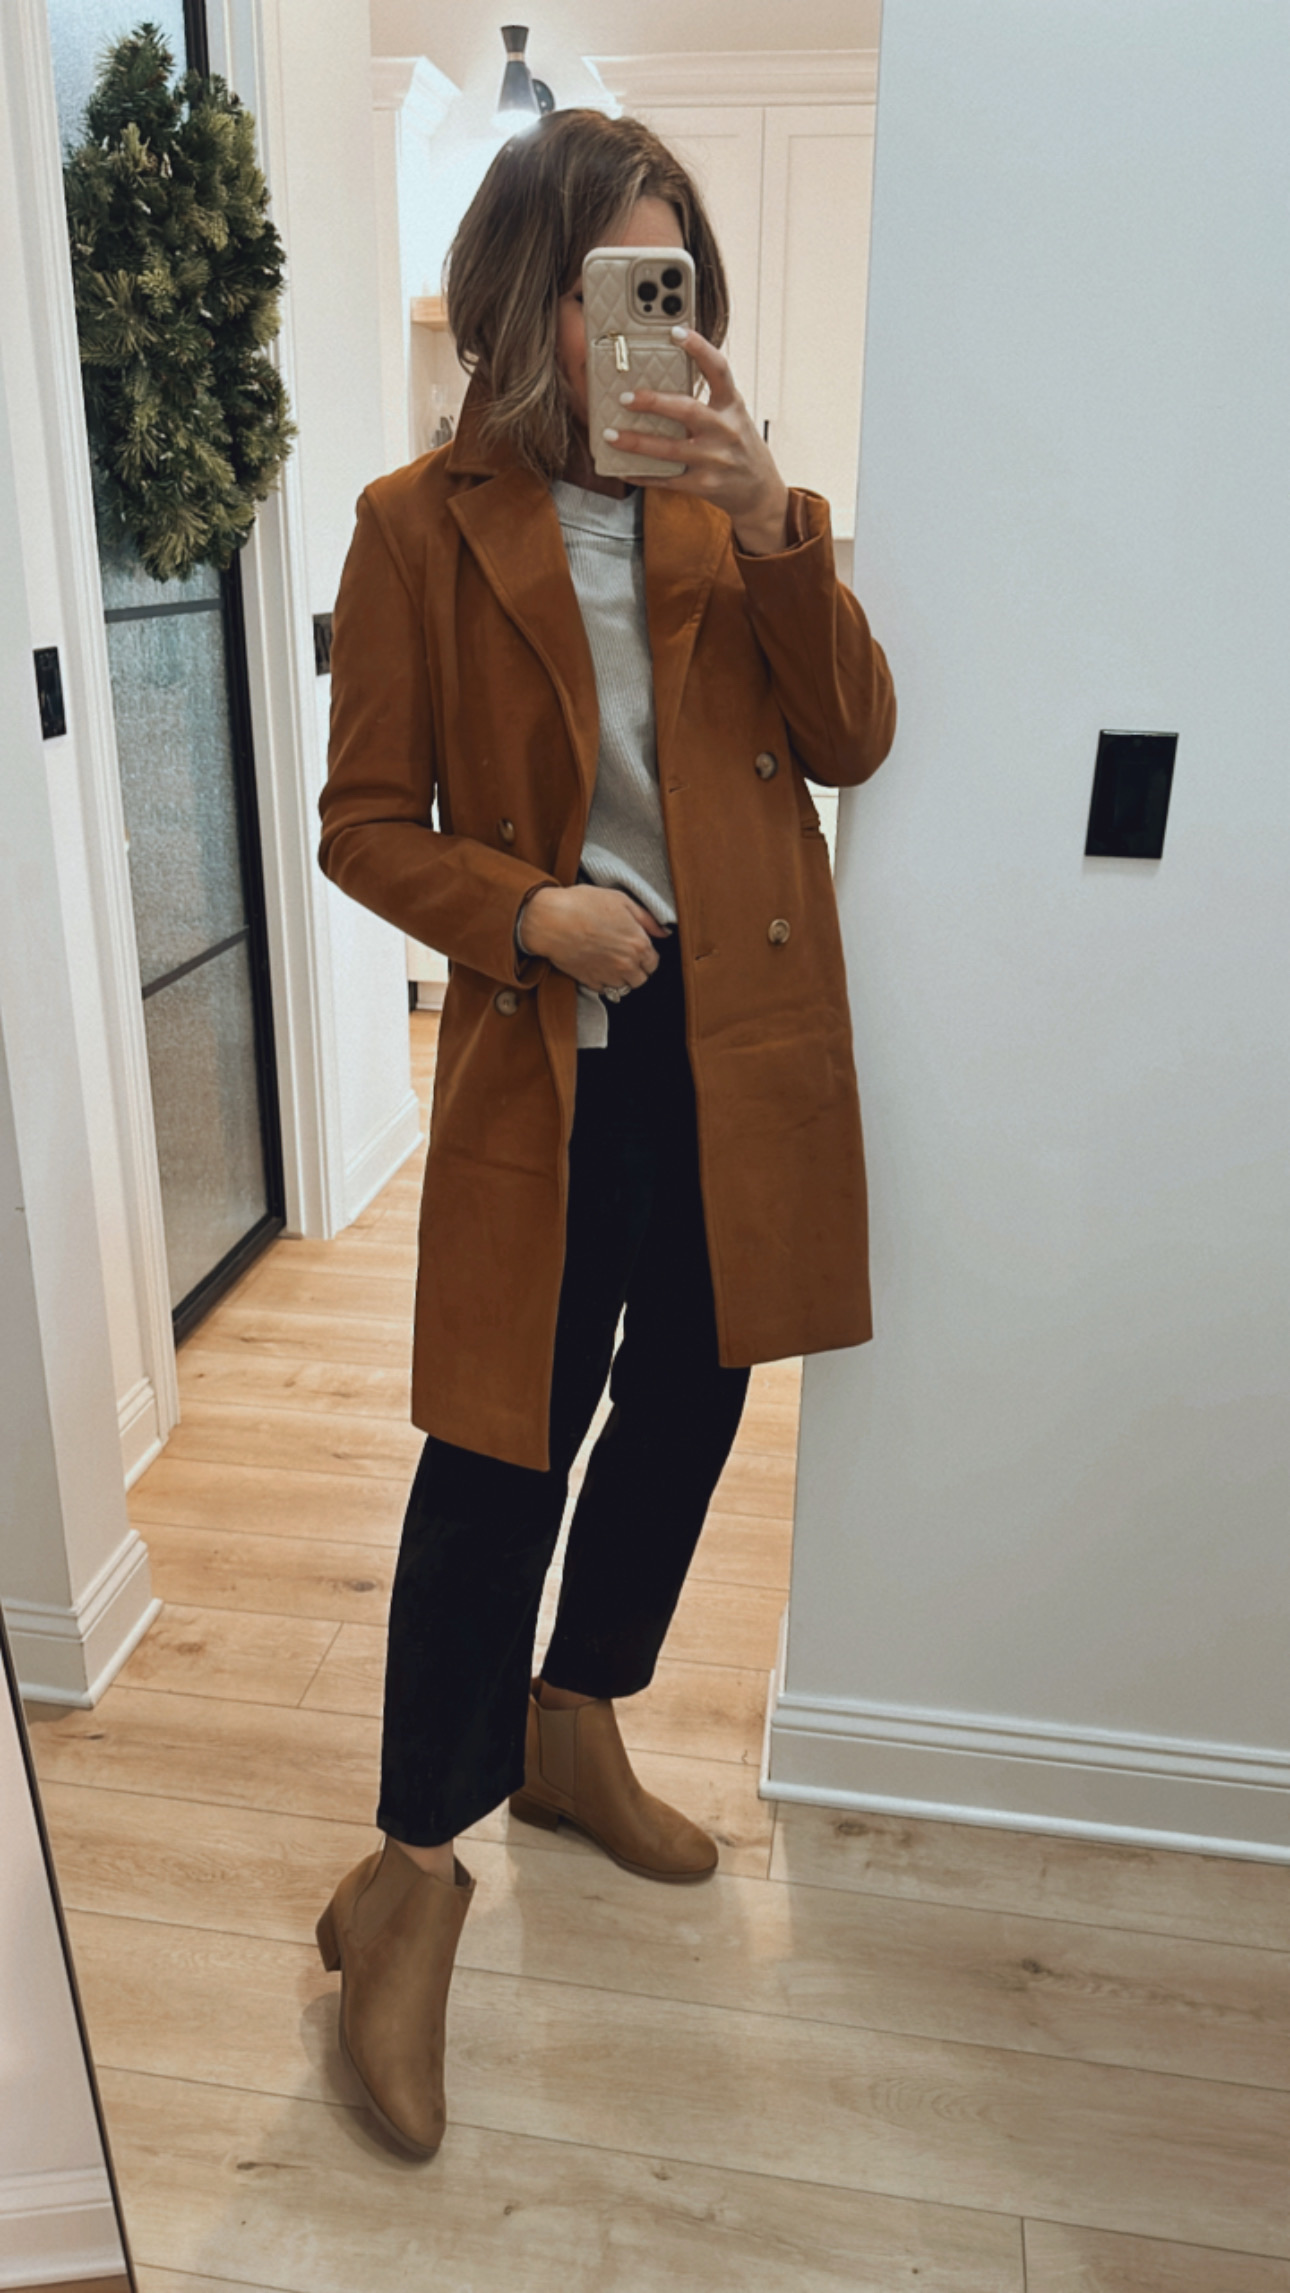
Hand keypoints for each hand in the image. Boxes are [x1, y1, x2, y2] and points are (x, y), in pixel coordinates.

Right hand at [520, 885, 669, 990]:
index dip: (646, 955)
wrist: (551, 920)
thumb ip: (647, 919)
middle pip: (641, 979)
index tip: (636, 948)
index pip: (653, 963)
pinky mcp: (590, 982)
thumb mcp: (621, 901)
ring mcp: (608, 975)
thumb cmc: (583, 905)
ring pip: (624, 987)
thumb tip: (664, 932)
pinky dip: (602, 981)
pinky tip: (595, 965)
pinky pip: (604, 989)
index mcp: (638, 944)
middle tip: (623, 955)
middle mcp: (627, 964)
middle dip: (636, 969)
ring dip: (620, 977)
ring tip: (609, 961)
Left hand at [601, 328, 790, 553]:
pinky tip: (622, 469)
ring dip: (637, 442)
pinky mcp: (704, 485)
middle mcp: (725, 430)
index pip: (718, 369)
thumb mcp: (732, 416)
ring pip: (670, 449)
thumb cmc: (738, 446)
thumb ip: (706, 400)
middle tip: (625, 397)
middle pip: (687, 410)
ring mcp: (714, 460)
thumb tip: (661, 383)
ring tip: (611, 434)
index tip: (675, 331)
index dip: (699, 347)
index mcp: (732, 405)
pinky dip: (642, 475)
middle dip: (653, 402)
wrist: (760, 491)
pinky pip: (666, 479)